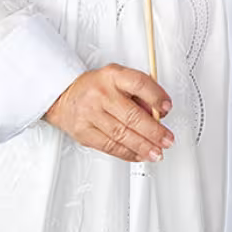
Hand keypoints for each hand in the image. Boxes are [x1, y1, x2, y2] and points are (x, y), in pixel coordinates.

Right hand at [43, 63, 173, 162]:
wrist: (63, 96)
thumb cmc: (97, 87)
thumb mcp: (118, 79)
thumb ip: (138, 94)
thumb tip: (158, 114)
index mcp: (113, 76)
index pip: (138, 84)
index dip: (156, 96)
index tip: (167, 108)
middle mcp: (101, 94)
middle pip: (131, 115)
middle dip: (153, 131)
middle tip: (167, 140)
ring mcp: (90, 114)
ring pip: (121, 135)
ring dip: (143, 146)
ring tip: (157, 152)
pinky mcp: (83, 132)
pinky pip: (109, 146)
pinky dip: (127, 153)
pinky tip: (139, 155)